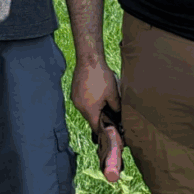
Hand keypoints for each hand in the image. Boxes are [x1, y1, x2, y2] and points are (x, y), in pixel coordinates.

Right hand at [71, 59, 124, 183]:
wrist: (89, 59)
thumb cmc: (102, 77)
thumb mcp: (114, 95)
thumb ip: (116, 108)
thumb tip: (119, 117)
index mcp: (89, 111)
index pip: (96, 128)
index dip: (104, 132)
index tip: (112, 134)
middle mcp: (80, 107)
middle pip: (91, 119)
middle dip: (101, 119)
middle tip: (111, 118)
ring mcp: (75, 99)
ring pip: (86, 110)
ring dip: (95, 109)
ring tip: (105, 104)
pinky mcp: (74, 91)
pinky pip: (83, 101)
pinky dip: (90, 101)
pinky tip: (97, 94)